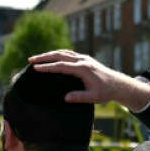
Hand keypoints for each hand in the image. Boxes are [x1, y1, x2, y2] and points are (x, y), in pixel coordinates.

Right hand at [27, 50, 149, 110]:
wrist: (118, 84)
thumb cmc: (106, 92)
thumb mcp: (94, 97)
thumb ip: (80, 97)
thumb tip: (65, 98)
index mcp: (83, 69)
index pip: (61, 66)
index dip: (47, 67)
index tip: (36, 68)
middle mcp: (83, 60)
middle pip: (60, 55)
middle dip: (44, 57)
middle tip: (31, 60)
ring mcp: (84, 58)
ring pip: (63, 53)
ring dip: (50, 54)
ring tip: (37, 58)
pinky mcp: (85, 59)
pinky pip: (68, 54)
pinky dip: (58, 54)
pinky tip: (51, 58)